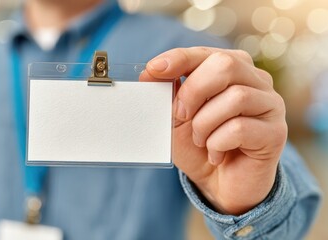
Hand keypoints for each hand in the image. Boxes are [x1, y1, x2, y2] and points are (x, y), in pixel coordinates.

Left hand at [140, 47, 286, 214]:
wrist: (219, 184)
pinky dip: (217, 143)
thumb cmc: (199, 146)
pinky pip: (240, 128)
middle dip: (193, 91)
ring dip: (204, 123)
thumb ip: (168, 93)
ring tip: (200, 140)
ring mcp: (270, 105)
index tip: (153, 69)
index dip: (179, 58)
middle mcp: (256, 81)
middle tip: (180, 115)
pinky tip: (215, 154)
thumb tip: (149, 72)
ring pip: (236, 96)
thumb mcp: (176, 117)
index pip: (206, 53)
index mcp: (233, 70)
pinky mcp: (275, 132)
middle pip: (226, 64)